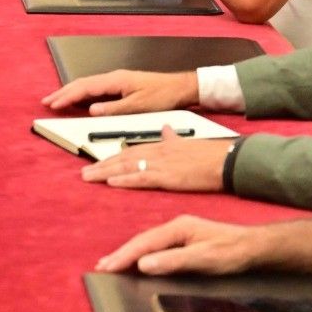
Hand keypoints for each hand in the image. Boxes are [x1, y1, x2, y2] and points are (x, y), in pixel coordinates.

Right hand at [42, 69, 199, 114]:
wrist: (180, 87)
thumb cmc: (163, 96)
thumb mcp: (139, 106)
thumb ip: (114, 108)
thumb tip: (91, 109)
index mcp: (116, 80)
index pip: (85, 87)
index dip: (67, 96)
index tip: (53, 104)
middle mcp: (113, 77)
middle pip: (82, 83)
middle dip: (63, 92)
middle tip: (46, 101)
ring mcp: (116, 80)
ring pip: (87, 84)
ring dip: (70, 92)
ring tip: (56, 100)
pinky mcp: (120, 85)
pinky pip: (94, 88)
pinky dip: (81, 93)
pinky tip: (77, 98)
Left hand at [80, 130, 229, 191]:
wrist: (227, 159)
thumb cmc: (210, 153)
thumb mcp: (187, 141)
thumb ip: (172, 137)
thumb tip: (165, 129)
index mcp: (161, 146)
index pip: (131, 150)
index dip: (113, 157)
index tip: (98, 162)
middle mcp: (157, 153)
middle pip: (123, 158)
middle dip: (102, 165)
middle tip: (84, 172)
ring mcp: (161, 165)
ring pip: (127, 167)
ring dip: (105, 172)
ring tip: (88, 177)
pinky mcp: (168, 177)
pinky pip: (142, 178)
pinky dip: (126, 180)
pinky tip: (111, 182)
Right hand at [95, 214, 269, 274]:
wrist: (256, 247)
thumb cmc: (232, 253)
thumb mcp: (204, 259)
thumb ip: (174, 261)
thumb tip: (143, 264)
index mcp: (178, 227)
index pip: (144, 243)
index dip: (124, 256)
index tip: (107, 267)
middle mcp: (176, 226)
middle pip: (142, 240)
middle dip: (121, 254)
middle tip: (101, 267)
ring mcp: (180, 232)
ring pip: (148, 243)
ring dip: (129, 254)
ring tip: (112, 264)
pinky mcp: (185, 240)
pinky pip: (156, 246)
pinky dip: (142, 254)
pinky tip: (137, 260)